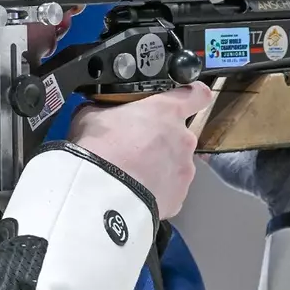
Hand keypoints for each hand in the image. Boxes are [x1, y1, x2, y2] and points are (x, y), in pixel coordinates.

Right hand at [69, 82, 213, 219]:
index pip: (198, 94)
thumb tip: (98, 110)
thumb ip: (106, 109)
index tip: (186, 100)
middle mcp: (183, 138)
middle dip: (162, 141)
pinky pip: (170, 189)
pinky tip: (136, 192)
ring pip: (176, 163)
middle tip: (136, 149)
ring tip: (133, 175)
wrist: (102, 193)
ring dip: (160, 167)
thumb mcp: (92, 116)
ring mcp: (185, 169)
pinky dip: (157, 190)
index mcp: (168, 111)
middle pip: (180, 135)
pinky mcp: (179, 195)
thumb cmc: (99, 149)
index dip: (193, 96)